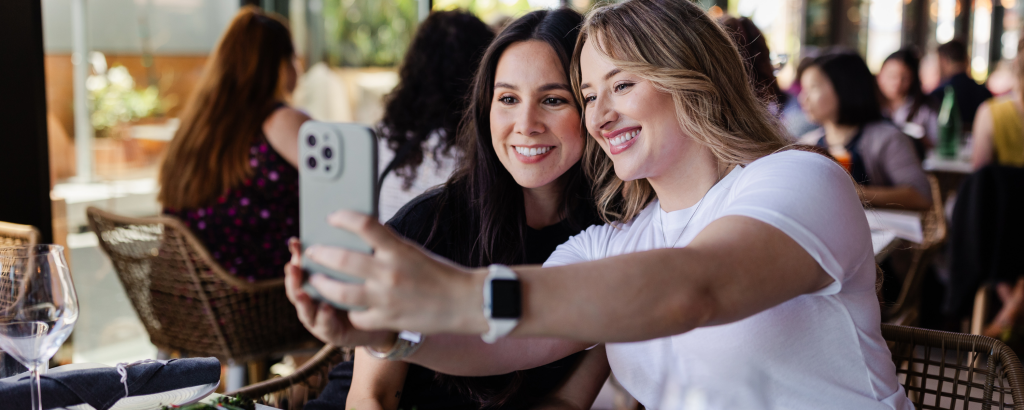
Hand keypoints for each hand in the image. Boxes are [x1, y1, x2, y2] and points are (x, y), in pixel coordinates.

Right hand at [285, 238, 395, 348]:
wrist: (383, 324)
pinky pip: (326, 326)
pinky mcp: (333, 334)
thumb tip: (349, 227)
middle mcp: (314, 302)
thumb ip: (350, 258)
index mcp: (317, 283)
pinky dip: (324, 318)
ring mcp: (320, 319)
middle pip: (296, 288)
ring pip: (305, 310)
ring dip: (302, 301)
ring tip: (302, 292)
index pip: (302, 267)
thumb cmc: (368, 294)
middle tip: (294, 266)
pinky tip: (327, 307)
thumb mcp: (359, 274)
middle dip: (293, 277)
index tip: (295, 242)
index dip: (297, 255)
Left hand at [303, 211, 489, 334]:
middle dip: (320, 254)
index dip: (344, 217)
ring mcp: (387, 299)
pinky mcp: (387, 319)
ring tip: (316, 281)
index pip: (365, 224)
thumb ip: (388, 245)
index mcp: (399, 250)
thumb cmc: (440, 273)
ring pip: (339, 291)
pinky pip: (356, 316)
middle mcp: (390, 273)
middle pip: (342, 259)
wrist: (465, 302)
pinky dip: (349, 311)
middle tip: (312, 252)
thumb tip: (361, 235)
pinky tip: (345, 306)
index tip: (332, 216)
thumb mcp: (414, 251)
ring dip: (322, 285)